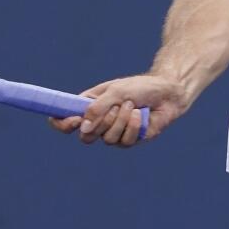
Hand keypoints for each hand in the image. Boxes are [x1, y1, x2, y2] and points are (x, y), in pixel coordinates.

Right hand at [48, 74, 189, 147]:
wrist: (165, 93)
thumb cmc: (138, 87)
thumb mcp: (115, 92)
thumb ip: (97, 108)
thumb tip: (83, 128)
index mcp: (88, 107)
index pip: (65, 120)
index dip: (62, 124)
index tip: (72, 121)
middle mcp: (99, 122)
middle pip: (86, 137)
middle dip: (101, 122)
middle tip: (115, 107)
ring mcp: (114, 133)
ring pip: (107, 139)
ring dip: (121, 120)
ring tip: (132, 105)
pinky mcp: (129, 140)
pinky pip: (125, 141)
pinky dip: (133, 126)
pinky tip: (140, 115)